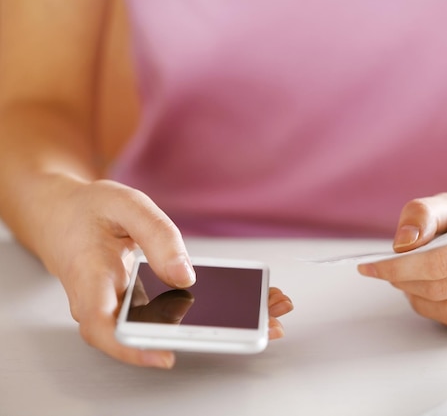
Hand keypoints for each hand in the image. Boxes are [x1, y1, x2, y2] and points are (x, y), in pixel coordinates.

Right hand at [37, 178, 292, 367]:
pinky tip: (248, 301)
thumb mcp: (123, 204)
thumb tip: (185, 275)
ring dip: (221, 324)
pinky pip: (174, 313)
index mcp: (91, 279)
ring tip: (270, 313)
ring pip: (169, 328)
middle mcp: (107, 305)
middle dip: (208, 336)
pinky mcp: (142, 304)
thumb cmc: (89, 211)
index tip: (166, 354)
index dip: (133, 347)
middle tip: (263, 325)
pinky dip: (212, 309)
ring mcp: (125, 309)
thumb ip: (155, 235)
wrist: (65, 216)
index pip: (103, 328)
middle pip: (151, 336)